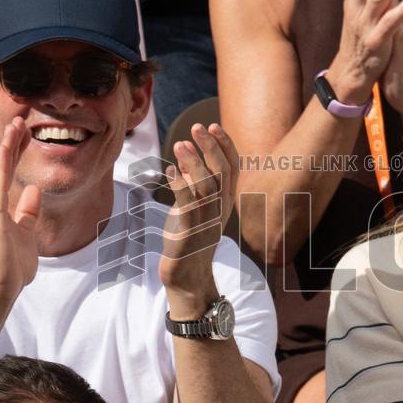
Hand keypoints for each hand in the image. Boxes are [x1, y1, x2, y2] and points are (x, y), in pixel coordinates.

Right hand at [0, 117, 41, 301]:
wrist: (0, 287)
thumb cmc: (11, 265)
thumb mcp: (26, 231)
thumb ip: (27, 211)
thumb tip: (34, 191)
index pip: (5, 172)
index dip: (14, 151)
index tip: (24, 132)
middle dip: (11, 142)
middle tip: (20, 119)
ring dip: (6, 145)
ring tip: (15, 124)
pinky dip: (1, 164)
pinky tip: (7, 147)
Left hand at [159, 123, 237, 316]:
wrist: (188, 277)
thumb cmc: (189, 240)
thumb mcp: (194, 208)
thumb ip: (192, 183)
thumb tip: (184, 156)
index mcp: (224, 202)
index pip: (233, 168)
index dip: (225, 145)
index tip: (213, 125)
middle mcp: (220, 210)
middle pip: (222, 173)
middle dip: (211, 147)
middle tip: (198, 127)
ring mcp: (207, 222)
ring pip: (207, 187)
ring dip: (194, 163)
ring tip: (180, 144)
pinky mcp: (190, 234)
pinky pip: (188, 206)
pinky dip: (180, 186)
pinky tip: (169, 171)